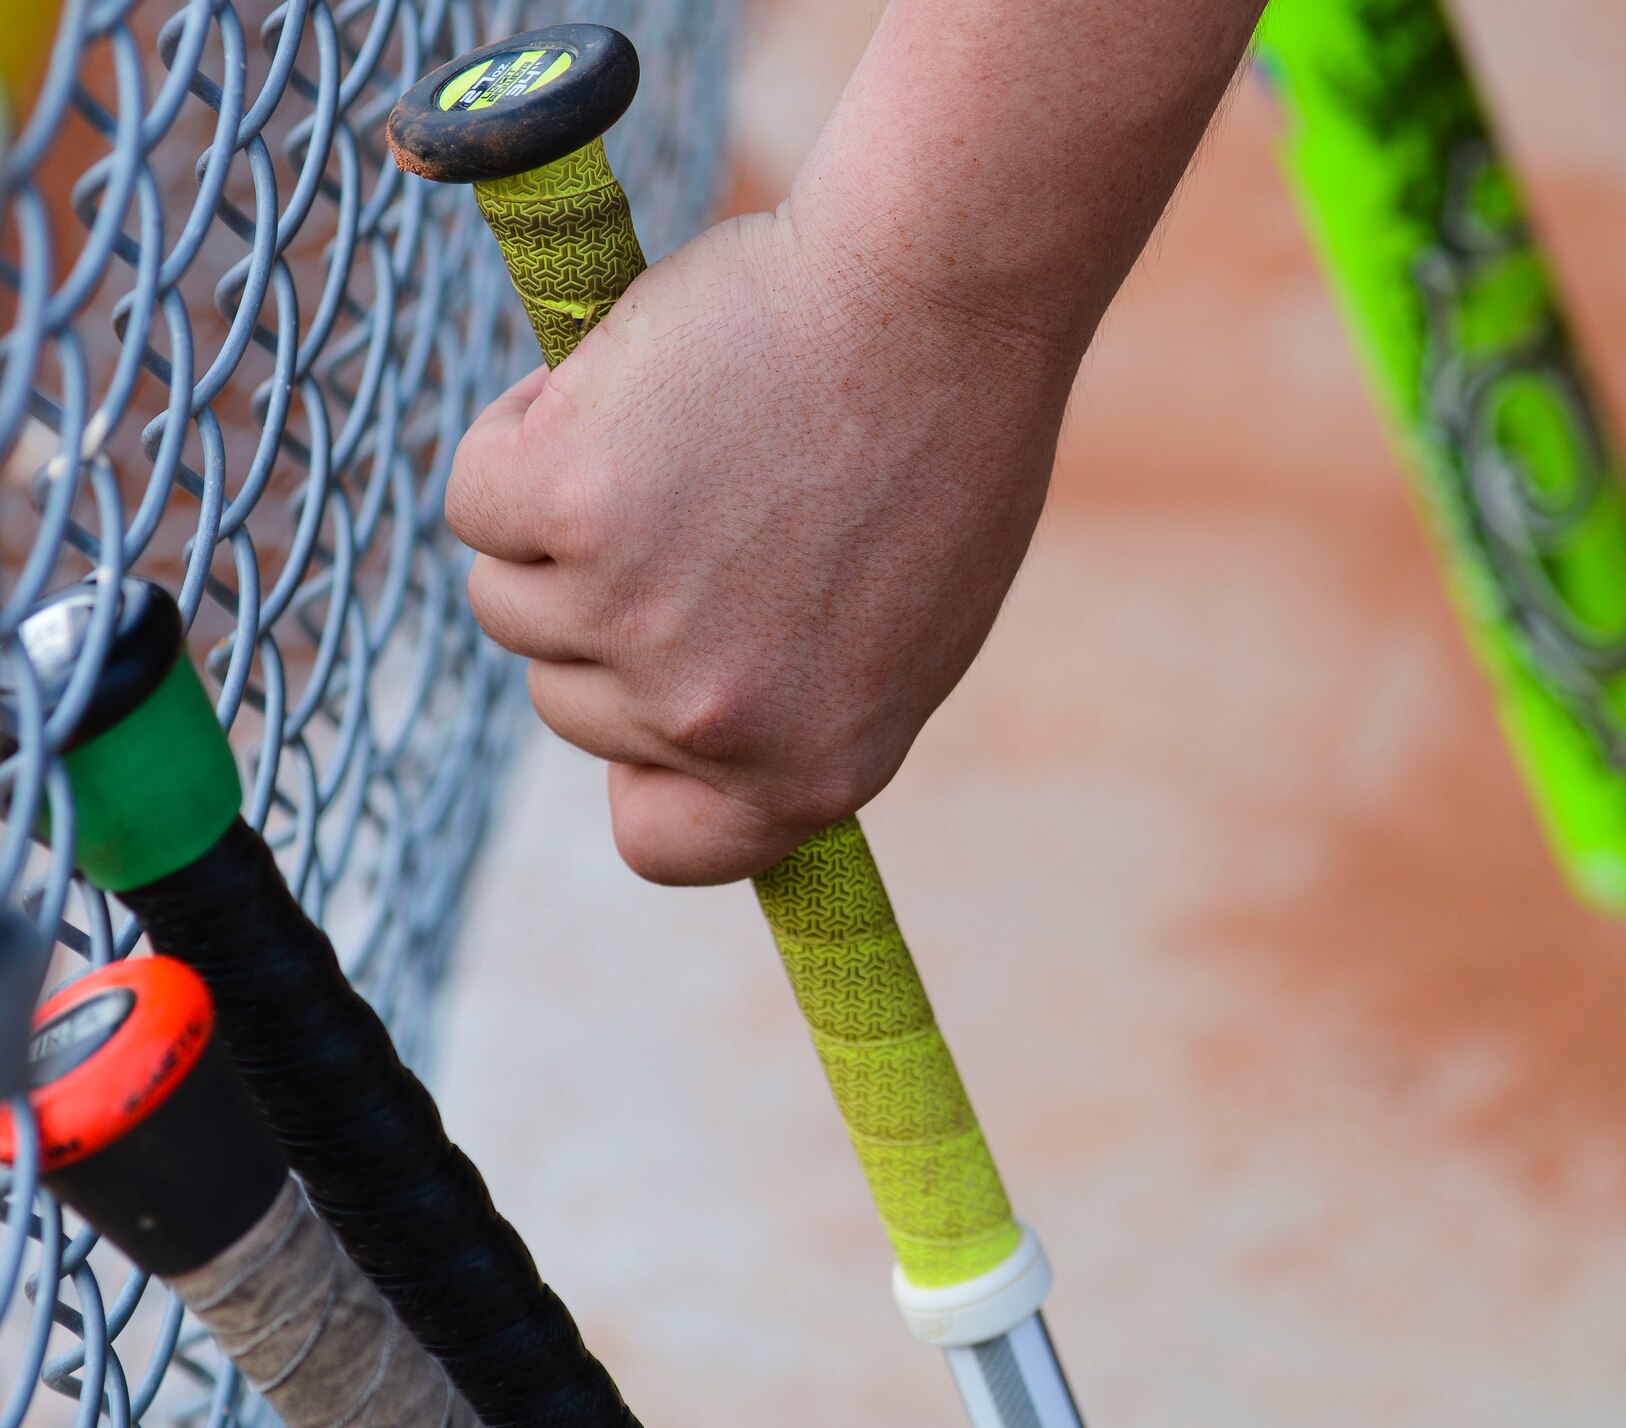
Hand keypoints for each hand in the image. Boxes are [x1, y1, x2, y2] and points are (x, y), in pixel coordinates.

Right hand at [447, 205, 1080, 883]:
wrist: (941, 295)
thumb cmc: (944, 441)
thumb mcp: (906, 630)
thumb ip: (796, 702)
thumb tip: (684, 728)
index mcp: (811, 771)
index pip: (663, 842)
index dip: (641, 769)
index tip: (651, 701)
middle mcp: (712, 720)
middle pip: (565, 695)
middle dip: (610, 600)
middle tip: (711, 495)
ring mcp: (633, 618)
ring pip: (509, 594)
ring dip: (561, 514)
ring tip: (681, 429)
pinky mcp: (568, 504)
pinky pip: (478, 496)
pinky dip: (524, 431)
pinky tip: (625, 383)